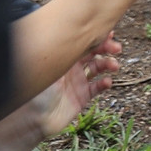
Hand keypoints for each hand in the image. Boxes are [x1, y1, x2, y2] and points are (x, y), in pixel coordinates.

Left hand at [0, 35, 121, 150]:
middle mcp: (71, 68)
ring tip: (113, 66)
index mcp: (62, 59)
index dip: (96, 38)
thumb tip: (72, 31)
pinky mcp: (82, 96)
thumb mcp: (48, 69)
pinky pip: (97, 87)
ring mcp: (77, 82)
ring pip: (98, 68)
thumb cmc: (35, 92)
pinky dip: (105, 83)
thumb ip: (62, 52)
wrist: (33, 120)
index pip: (82, 44)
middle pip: (93, 54)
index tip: (109, 33)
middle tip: (117, 48)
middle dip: (106, 49)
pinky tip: (107, 82)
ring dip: (108, 64)